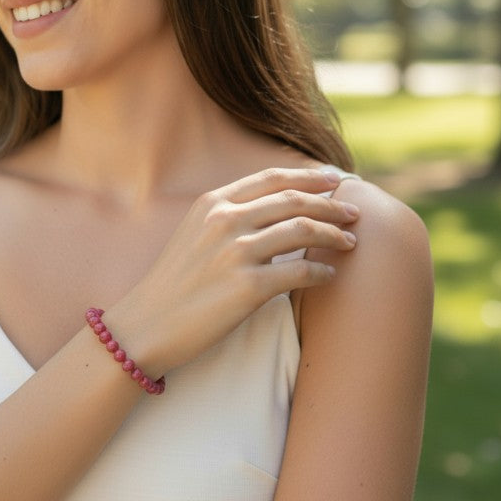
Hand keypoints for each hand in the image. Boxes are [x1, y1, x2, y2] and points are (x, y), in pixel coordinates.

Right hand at [107, 168, 358, 376]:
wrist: (146, 323)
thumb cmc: (173, 282)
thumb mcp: (194, 232)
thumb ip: (228, 215)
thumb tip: (274, 209)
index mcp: (212, 202)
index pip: (271, 178)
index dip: (309, 176)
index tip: (335, 179)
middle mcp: (225, 219)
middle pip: (293, 200)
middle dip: (331, 203)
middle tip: (354, 211)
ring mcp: (236, 252)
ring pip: (302, 230)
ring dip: (334, 234)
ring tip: (351, 241)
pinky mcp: (247, 287)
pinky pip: (299, 272)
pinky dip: (321, 271)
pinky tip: (330, 275)